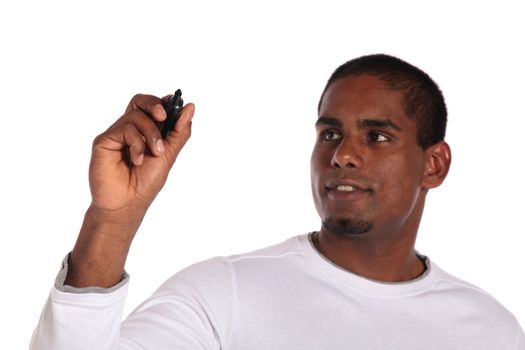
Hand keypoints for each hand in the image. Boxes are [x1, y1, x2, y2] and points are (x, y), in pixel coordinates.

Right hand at [64, 94, 193, 287]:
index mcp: (145, 131)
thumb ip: (179, 132)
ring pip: (135, 116)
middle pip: (139, 101)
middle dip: (155, 105)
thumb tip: (190, 106)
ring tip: (155, 153)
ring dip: (151, 134)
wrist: (128, 203)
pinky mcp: (104, 141)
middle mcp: (130, 130)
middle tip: (164, 117)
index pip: (152, 107)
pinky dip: (137, 144)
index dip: (163, 102)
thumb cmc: (146, 183)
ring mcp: (116, 134)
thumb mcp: (169, 155)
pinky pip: (125, 129)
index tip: (175, 102)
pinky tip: (137, 161)